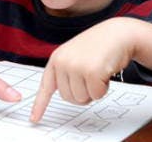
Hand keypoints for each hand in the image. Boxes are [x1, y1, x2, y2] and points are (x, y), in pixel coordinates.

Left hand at [30, 17, 151, 121]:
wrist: (117, 33)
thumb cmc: (98, 46)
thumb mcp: (74, 55)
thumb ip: (66, 71)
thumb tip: (66, 94)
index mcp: (56, 59)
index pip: (46, 86)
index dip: (40, 105)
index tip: (34, 119)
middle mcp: (62, 62)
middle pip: (68, 98)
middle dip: (82, 92)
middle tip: (90, 76)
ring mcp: (76, 67)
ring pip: (82, 99)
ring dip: (94, 90)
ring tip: (98, 71)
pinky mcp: (91, 72)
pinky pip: (96, 95)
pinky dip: (104, 88)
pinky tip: (105, 71)